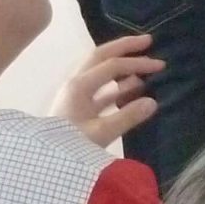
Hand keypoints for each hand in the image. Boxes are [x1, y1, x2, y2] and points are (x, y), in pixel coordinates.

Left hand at [49, 33, 164, 146]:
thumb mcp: (101, 133)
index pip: (112, 65)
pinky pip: (101, 89)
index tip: (160, 65)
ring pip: (100, 71)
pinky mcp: (79, 107)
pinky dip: (118, 86)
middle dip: (125, 47)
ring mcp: (76, 94)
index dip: (137, 63)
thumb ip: (127, 116)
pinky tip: (134, 89)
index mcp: (80, 85)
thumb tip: (153, 102)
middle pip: (101, 56)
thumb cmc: (70, 146)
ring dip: (122, 66)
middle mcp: (76, 83)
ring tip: (144, 66)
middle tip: (148, 41)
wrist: (45, 162)